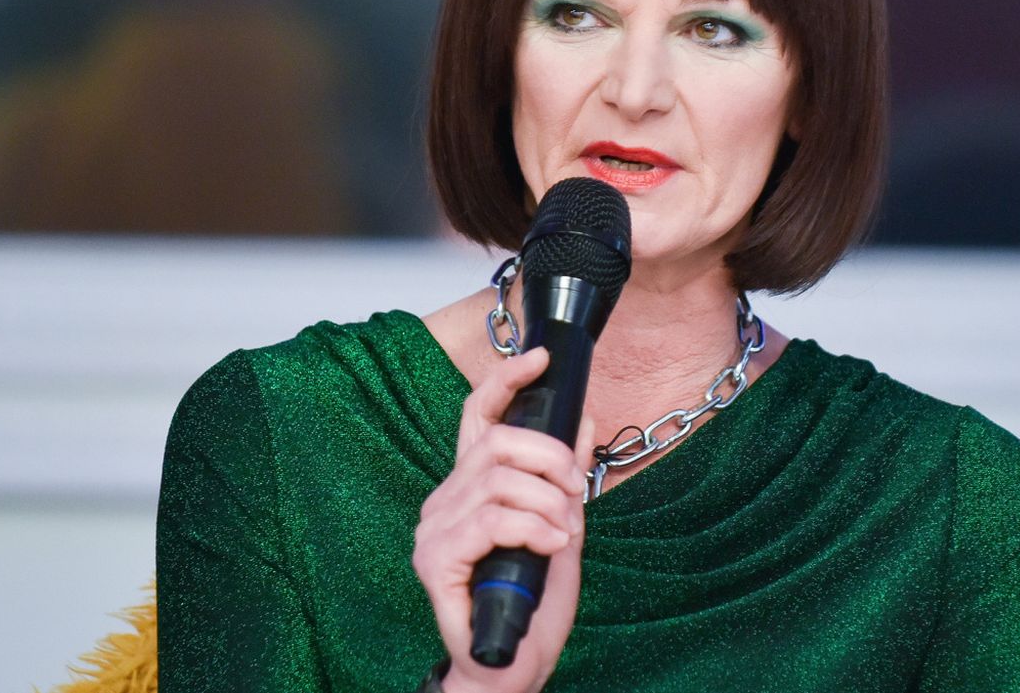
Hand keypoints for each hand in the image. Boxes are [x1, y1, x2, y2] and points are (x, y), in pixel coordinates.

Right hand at [412, 348, 596, 692]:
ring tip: (563, 533)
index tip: (540, 358)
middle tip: (575, 491)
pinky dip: (531, 527)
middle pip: (498, 441)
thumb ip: (566, 479)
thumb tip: (584, 421)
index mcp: (471, 487)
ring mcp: (435, 529)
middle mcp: (446, 500)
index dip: (506, 380)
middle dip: (549, 456)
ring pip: (498, 478)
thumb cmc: (531, 603)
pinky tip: (549, 545)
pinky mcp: (435, 560)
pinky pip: (490, 519)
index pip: (479, 416)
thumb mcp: (562, 527)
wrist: (511, 665)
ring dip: (547, 502)